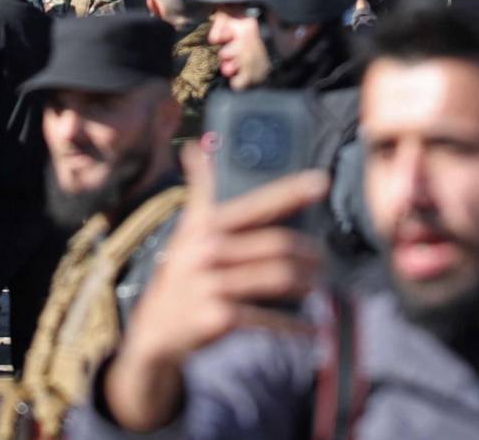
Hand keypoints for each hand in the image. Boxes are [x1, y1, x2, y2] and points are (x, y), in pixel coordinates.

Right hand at [103, 147, 326, 433]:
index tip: (322, 182)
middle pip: (276, 245)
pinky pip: (268, 319)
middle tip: (323, 259)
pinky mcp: (219, 317)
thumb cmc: (181, 273)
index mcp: (205, 226)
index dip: (290, 191)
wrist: (155, 330)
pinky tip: (312, 328)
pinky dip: (294, 326)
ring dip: (306, 284)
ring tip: (318, 286)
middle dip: (308, 253)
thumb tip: (194, 148)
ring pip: (277, 278)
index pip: (256, 204)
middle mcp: (207, 252)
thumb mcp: (185, 231)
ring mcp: (213, 285)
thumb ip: (199, 190)